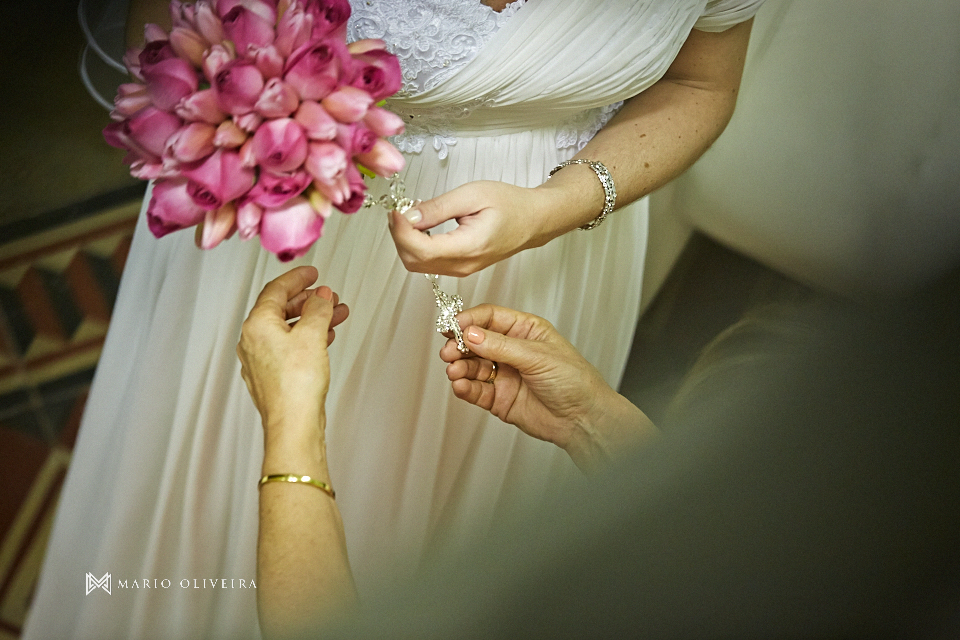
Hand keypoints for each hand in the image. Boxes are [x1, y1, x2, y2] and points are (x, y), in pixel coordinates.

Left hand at [237, 266, 348, 433]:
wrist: (294, 424)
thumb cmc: (296, 385)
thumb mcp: (313, 335)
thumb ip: (318, 309)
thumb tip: (321, 296)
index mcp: (257, 325)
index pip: (275, 290)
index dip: (297, 278)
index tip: (312, 273)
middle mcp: (253, 341)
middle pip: (280, 309)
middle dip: (308, 300)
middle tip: (328, 296)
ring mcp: (260, 361)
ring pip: (287, 329)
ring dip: (312, 319)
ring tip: (335, 315)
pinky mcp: (272, 377)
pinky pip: (289, 347)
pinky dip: (307, 337)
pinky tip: (325, 338)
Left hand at [387, 180, 552, 275]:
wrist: (533, 220)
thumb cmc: (510, 205)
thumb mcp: (472, 195)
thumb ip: (438, 208)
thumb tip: (408, 216)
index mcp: (468, 247)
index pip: (420, 250)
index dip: (401, 231)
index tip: (396, 210)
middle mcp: (463, 265)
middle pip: (413, 261)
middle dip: (399, 236)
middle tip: (400, 209)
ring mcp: (461, 270)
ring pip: (417, 264)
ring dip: (406, 241)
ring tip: (411, 214)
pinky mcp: (460, 267)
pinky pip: (428, 263)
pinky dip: (416, 246)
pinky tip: (421, 226)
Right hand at [440, 304, 655, 471]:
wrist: (583, 419)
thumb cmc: (574, 381)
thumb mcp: (537, 356)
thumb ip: (501, 345)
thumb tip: (471, 334)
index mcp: (524, 331)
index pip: (490, 318)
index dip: (469, 320)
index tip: (453, 326)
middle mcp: (511, 351)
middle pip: (475, 342)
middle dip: (459, 345)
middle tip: (449, 351)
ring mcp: (504, 375)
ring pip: (472, 366)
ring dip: (460, 367)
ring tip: (455, 371)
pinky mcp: (498, 398)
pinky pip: (475, 390)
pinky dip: (465, 387)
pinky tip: (461, 385)